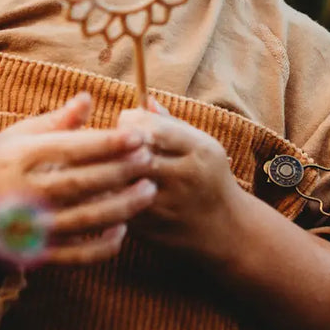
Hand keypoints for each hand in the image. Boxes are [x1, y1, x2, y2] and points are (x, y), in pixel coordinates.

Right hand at [0, 92, 157, 266]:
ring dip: (122, 207)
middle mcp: (24, 195)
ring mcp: (31, 228)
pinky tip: (123, 228)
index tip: (138, 135)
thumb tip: (88, 97)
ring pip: (84, 220)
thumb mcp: (18, 137)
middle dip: (120, 171)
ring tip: (149, 190)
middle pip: (81, 184)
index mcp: (19, 159)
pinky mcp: (38, 254)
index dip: (107, 143)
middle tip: (150, 159)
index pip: (69, 149)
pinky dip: (103, 245)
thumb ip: (57, 121)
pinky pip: (77, 255)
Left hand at [115, 98, 243, 258]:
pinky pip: (117, 206)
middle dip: (115, 145)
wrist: (224, 228)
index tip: (126, 121)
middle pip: (134, 155)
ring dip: (107, 170)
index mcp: (199, 151)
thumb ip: (170, 123)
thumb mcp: (201, 144)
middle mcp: (185, 178)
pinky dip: (108, 194)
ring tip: (106, 161)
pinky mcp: (150, 228)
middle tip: (111, 141)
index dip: (131, 121)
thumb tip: (144, 100)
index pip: (154, 129)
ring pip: (120, 183)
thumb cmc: (207, 176)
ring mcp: (167, 207)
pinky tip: (108, 186)